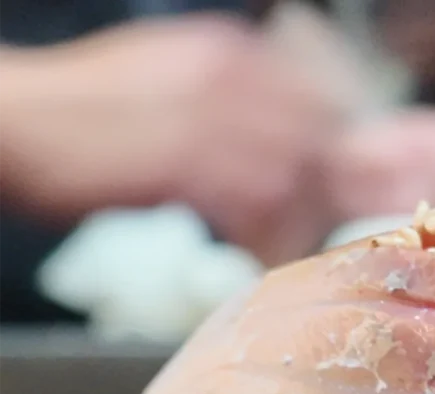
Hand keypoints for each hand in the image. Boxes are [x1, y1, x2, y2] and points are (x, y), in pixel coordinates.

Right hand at [0, 15, 338, 265]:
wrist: (16, 120)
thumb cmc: (88, 107)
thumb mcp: (168, 72)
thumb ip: (230, 93)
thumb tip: (283, 125)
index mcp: (228, 51)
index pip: (320, 92)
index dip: (343, 142)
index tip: (351, 177)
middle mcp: (226, 78)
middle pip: (318, 134)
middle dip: (336, 182)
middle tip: (340, 218)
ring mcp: (204, 118)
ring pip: (292, 172)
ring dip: (302, 214)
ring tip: (295, 240)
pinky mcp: (180, 164)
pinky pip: (250, 206)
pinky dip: (264, 234)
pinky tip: (262, 251)